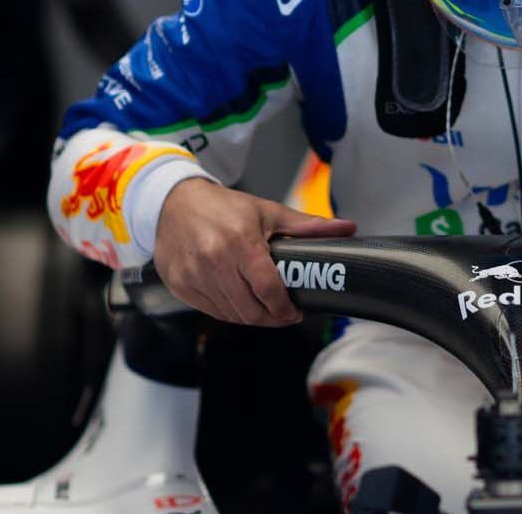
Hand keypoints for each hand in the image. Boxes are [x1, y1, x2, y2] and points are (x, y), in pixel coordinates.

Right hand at [153, 178, 356, 326]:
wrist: (173, 203)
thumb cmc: (224, 207)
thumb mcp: (268, 212)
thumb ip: (308, 226)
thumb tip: (348, 228)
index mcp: (241, 242)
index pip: (268, 290)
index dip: (285, 309)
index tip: (296, 312)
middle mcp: (214, 261)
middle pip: (250, 311)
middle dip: (272, 318)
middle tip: (282, 313)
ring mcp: (194, 276)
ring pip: (231, 315)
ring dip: (250, 316)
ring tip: (262, 305)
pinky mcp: (180, 285)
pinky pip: (211, 311)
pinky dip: (228, 311)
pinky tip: (238, 299)